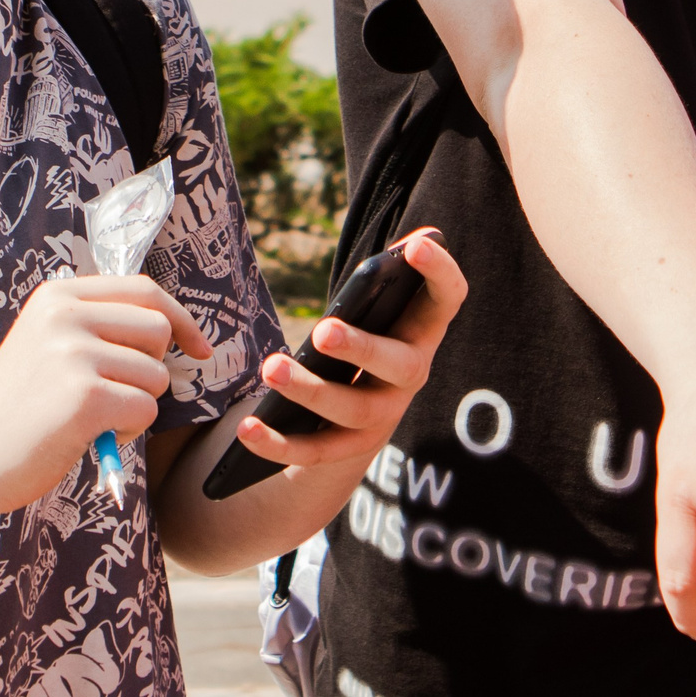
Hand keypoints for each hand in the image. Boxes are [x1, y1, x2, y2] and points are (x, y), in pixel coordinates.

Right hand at [0, 273, 210, 510]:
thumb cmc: (14, 408)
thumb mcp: (48, 345)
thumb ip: (97, 327)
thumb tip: (174, 327)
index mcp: (59, 296)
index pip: (145, 291)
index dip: (180, 319)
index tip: (200, 347)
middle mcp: (66, 316)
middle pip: (158, 330)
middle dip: (153, 369)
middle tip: (116, 395)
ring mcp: (74, 354)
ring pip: (156, 375)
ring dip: (137, 404)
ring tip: (92, 419)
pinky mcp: (84, 398)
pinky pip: (146, 409)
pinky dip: (130, 430)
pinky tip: (93, 435)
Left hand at [222, 230, 466, 470]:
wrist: (356, 416)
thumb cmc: (365, 338)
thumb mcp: (377, 310)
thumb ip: (385, 280)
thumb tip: (408, 245)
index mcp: (422, 330)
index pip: (448, 298)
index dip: (441, 271)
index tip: (416, 245)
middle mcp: (412, 375)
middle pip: (399, 366)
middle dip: (362, 348)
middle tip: (322, 331)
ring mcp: (384, 416)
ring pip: (353, 410)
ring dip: (310, 391)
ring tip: (271, 369)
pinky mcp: (348, 450)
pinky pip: (315, 451)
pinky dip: (280, 444)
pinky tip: (247, 428)